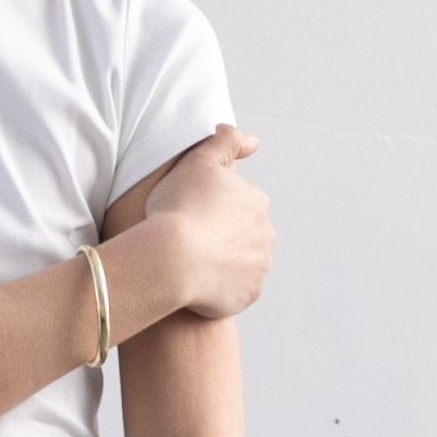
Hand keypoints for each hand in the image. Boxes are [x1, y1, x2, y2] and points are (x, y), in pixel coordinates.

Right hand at [112, 124, 270, 321]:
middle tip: (188, 239)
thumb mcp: (198, 161)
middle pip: (242, 233)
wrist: (170, 259)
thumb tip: (254, 141)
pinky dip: (221, 287)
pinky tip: (197, 283)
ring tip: (191, 262)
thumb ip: (226, 141)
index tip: (188, 213)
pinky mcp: (248, 295)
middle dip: (221, 235)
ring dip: (222, 262)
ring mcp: (259, 267)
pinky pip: (235, 290)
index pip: (237, 202)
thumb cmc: (178, 208)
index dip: (211, 207)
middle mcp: (266, 233)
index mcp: (256, 201)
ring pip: (241, 262)